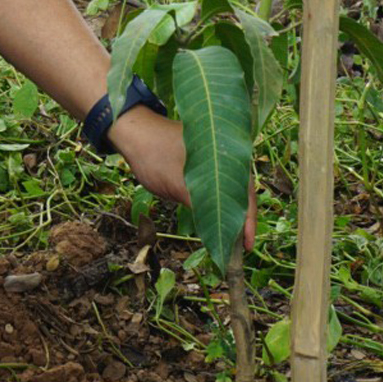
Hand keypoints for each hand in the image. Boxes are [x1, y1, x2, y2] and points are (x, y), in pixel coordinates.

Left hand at [111, 108, 256, 252]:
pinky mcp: (206, 160)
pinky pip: (219, 184)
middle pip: (243, 193)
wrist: (134, 133)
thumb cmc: (156, 157)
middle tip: (240, 247)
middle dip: (242, 220)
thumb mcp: (180, 187)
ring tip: (231, 237)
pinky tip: (217, 217)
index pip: (247, 196)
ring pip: (231, 190)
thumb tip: (222, 235)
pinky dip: (219, 202)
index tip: (246, 247)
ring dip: (231, 212)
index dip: (248, 223)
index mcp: (229, 155)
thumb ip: (204, 209)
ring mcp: (218, 156)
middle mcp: (229, 154)